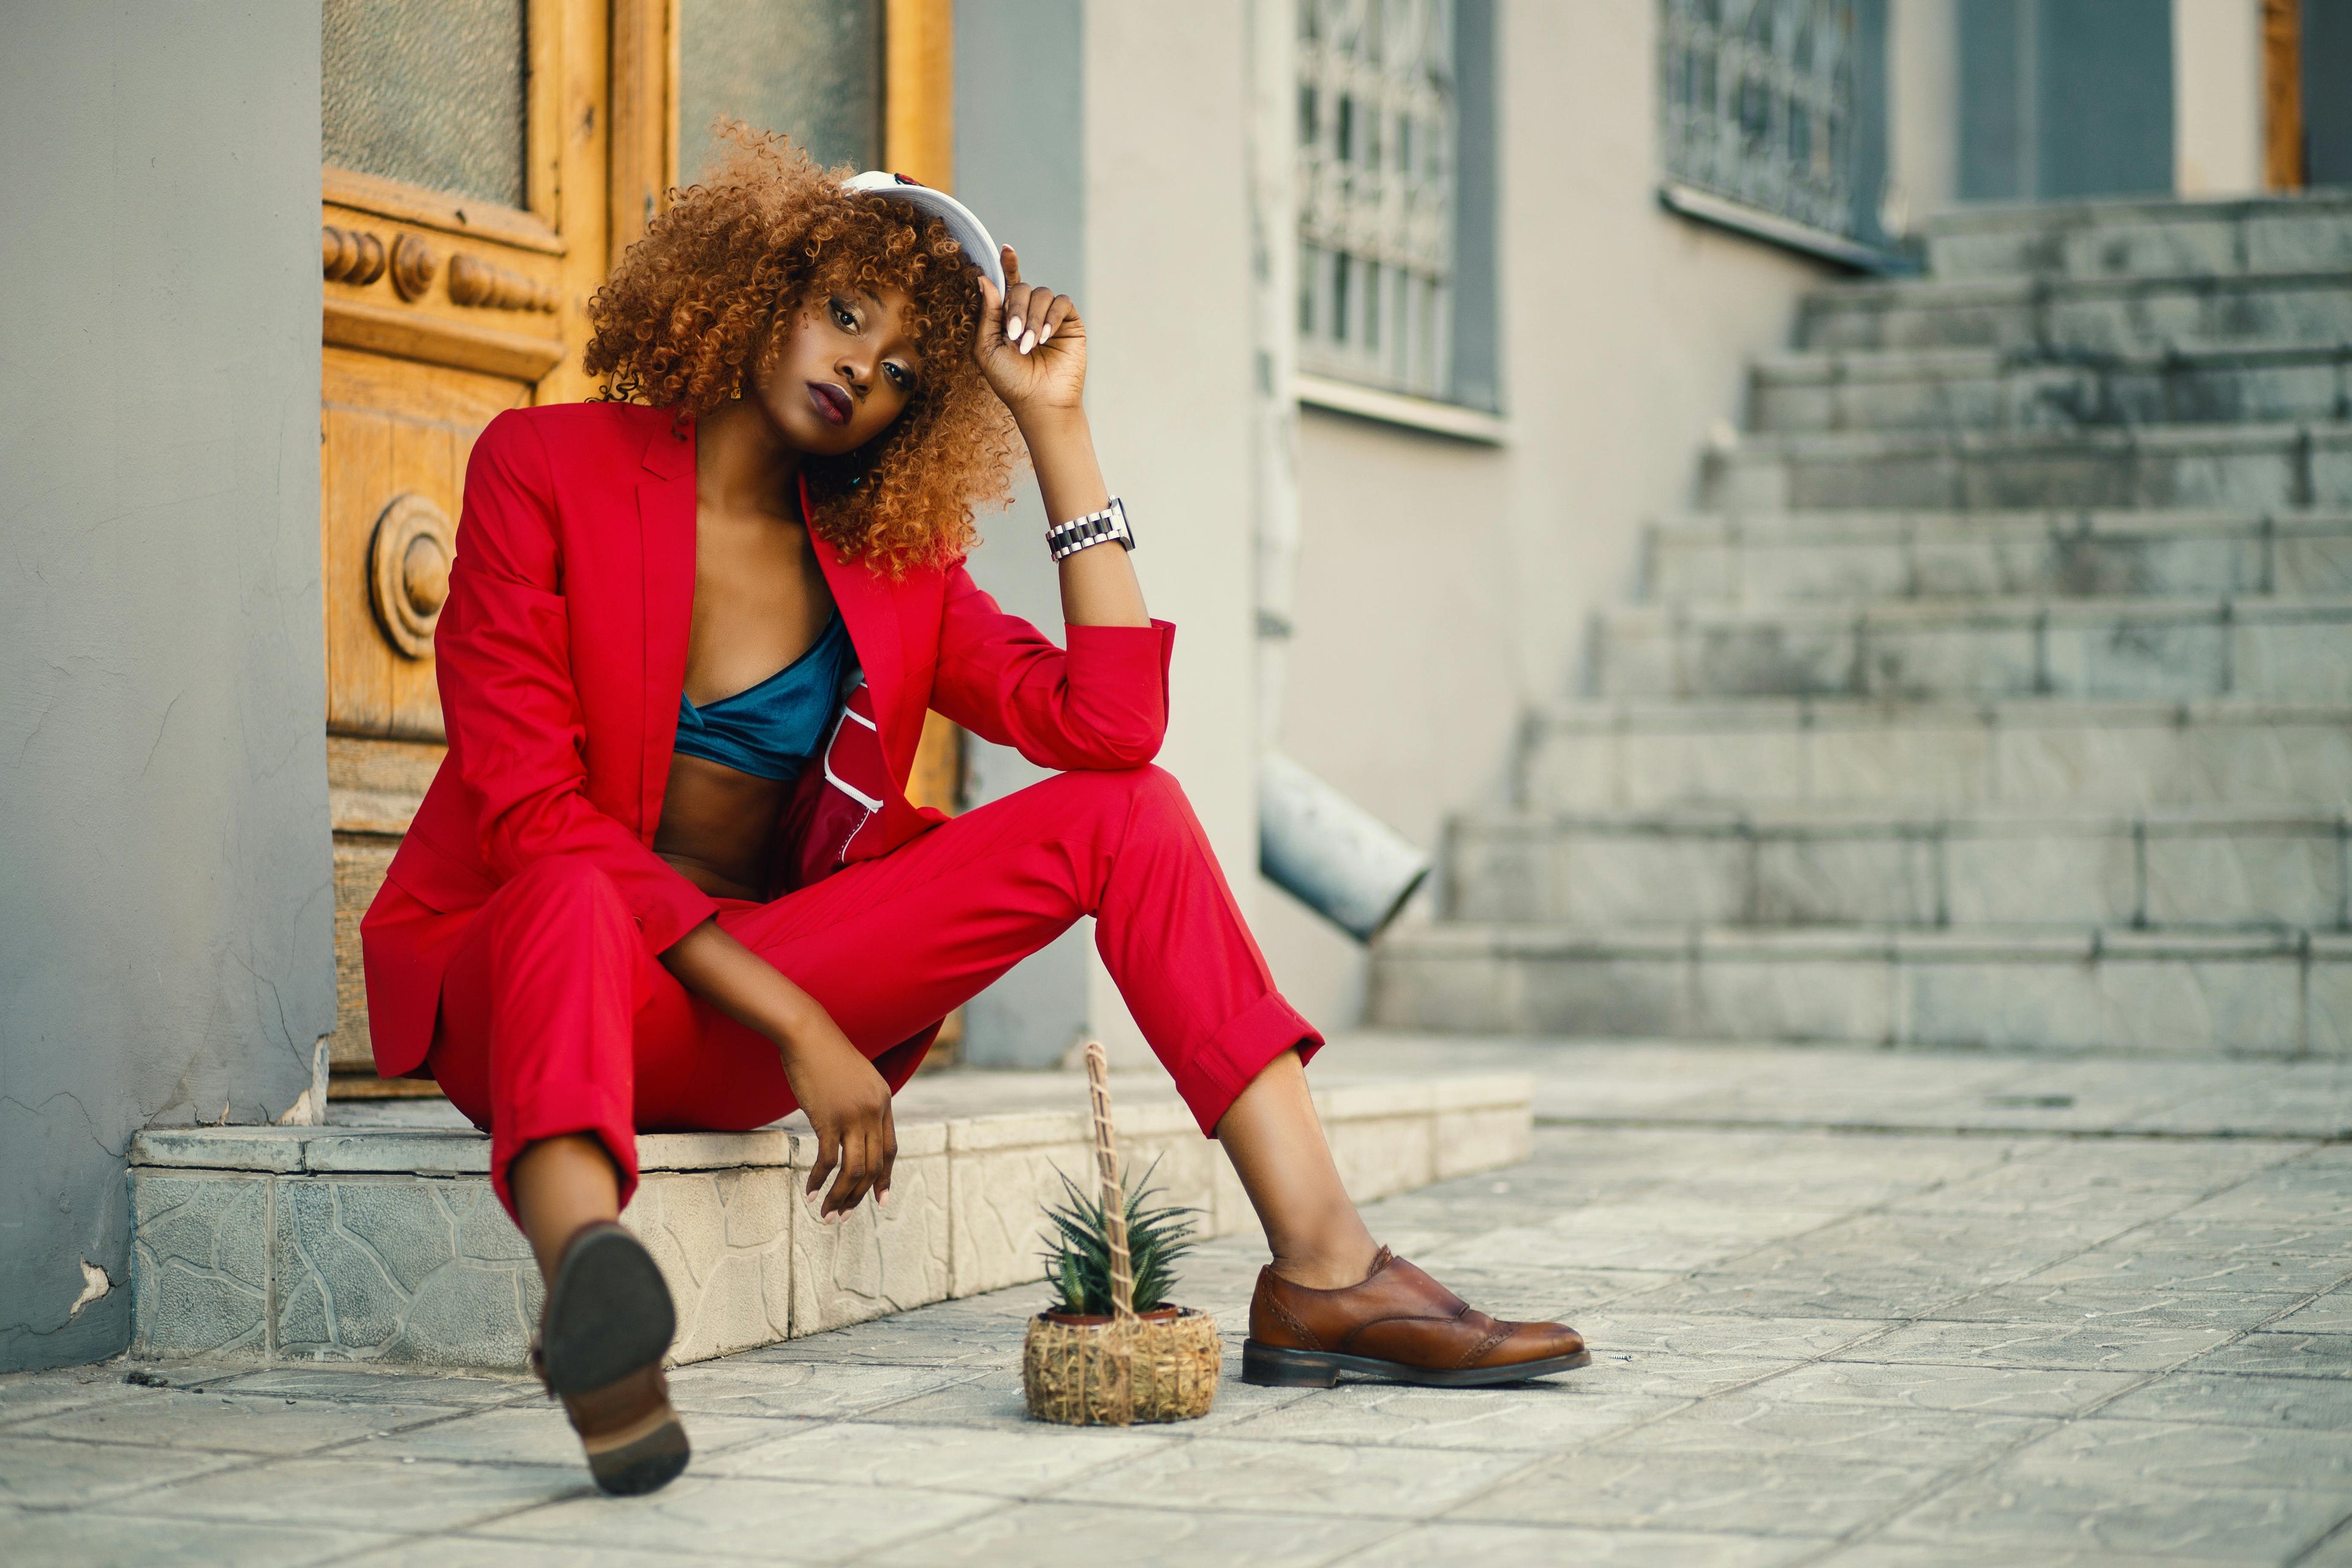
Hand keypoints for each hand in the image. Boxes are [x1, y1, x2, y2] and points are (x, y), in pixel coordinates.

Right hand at [775, 1010, 896, 1221]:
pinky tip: (810, 1192)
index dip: (886, 1177)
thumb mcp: (857, 1079)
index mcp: (884, 1101)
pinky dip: (820, 1180)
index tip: (880, 1200)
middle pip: (874, 1165)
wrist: (807, 1034)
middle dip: (860, 1195)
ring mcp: (853, 1115)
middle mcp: (875, 1110)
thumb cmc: (826, 1055)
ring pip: (854, 1169)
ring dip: (842, 1196)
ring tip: (828, 1215)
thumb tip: (856, 1131)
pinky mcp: (828, 1118)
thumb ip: (862, 1104)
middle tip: (845, 1216)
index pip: (890, 1149)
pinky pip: (828, 1160)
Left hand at [976, 245, 1084, 420]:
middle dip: (1016, 309)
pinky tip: (1045, 337)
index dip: (1008, 265)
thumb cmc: (1010, 381)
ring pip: (1042, 294)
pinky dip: (1051, 316)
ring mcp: (1050, 317)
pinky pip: (1061, 303)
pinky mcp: (1069, 323)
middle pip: (1022, 288)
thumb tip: (985, 278)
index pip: (1008, 284)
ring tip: (1030, 345)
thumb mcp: (987, 347)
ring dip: (1033, 318)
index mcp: (1008, 317)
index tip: (1006, 249)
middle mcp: (1029, 313)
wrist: (1039, 402)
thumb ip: (987, 313)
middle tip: (1014, 335)